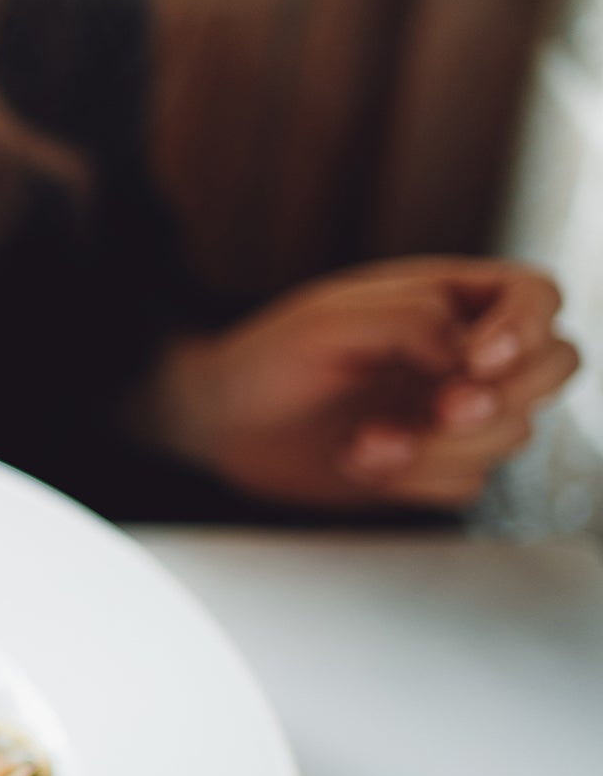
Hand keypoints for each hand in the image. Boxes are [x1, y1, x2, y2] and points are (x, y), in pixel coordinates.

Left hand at [143, 258, 581, 508]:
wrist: (221, 426)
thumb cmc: (266, 356)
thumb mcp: (329, 320)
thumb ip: (412, 320)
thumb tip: (470, 355)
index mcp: (445, 298)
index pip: (536, 294)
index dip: (527, 326)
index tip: (477, 358)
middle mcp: (462, 353)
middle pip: (554, 366)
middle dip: (504, 396)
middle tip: (440, 410)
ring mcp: (452, 412)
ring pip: (513, 432)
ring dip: (441, 446)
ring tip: (365, 440)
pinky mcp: (432, 467)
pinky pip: (468, 481)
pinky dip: (416, 480)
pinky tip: (357, 460)